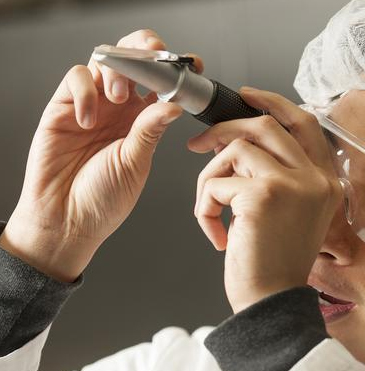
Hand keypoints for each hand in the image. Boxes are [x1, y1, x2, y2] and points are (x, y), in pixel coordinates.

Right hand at [0, 30, 202, 281]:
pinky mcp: (64, 106)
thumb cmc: (104, 198)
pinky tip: (88, 119)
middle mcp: (119, 109)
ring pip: (106, 60)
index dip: (176, 70)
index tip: (193, 66)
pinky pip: (77, 77)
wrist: (68, 219)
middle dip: (146, 50)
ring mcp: (92, 104)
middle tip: (154, 60)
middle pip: (133, 59)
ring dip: (118, 69)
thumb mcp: (135, 163)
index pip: (161, 83)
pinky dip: (86, 90)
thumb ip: (150, 129)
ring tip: (120, 98)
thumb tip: (175, 104)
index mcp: (143, 121)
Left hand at [188, 88, 339, 312]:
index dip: (272, 102)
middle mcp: (316, 178)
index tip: (245, 96)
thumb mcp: (287, 214)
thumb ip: (276, 175)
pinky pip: (218, 182)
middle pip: (265, 126)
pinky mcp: (264, 195)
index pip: (304, 123)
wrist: (271, 302)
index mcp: (325, 182)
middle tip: (198, 145)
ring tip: (209, 211)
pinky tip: (215, 234)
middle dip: (224, 130)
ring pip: (235, 151)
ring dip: (209, 179)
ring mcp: (293, 184)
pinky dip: (205, 206)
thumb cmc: (273, 264)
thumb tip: (237, 145)